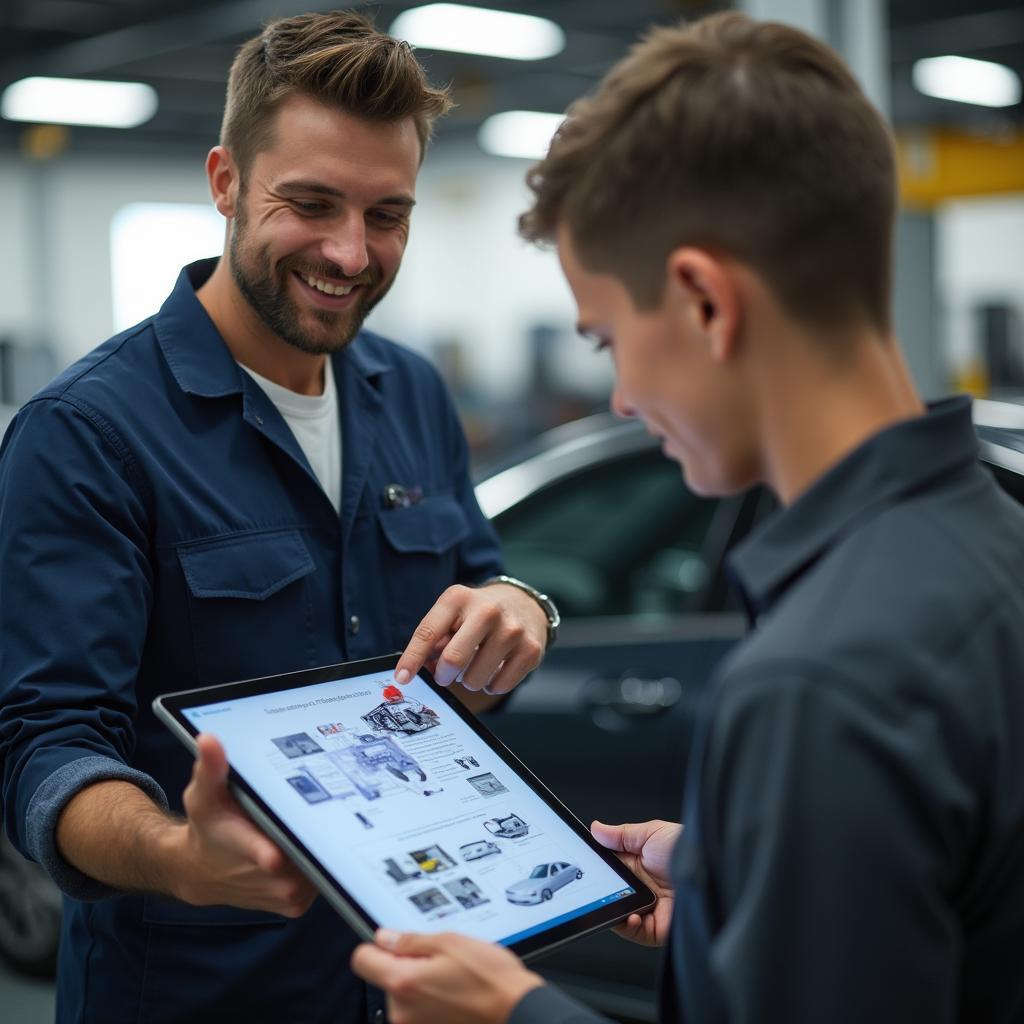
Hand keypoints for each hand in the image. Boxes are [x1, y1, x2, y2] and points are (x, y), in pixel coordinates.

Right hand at [171, 733, 316, 916]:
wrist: (203, 870)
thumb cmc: (209, 825)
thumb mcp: (203, 794)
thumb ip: (210, 768)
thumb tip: (209, 740)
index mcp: (243, 847)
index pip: (260, 853)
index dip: (269, 853)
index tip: (276, 854)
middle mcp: (266, 877)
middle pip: (304, 853)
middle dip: (316, 831)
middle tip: (334, 806)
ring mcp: (285, 893)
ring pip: (317, 866)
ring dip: (323, 845)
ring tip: (327, 818)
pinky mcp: (296, 903)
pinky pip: (320, 879)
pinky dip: (323, 861)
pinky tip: (322, 839)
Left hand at [351, 929, 543, 1023]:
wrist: (517, 1011)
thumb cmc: (490, 979)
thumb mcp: (450, 942)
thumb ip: (410, 940)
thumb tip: (385, 938)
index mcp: (403, 983)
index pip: (361, 960)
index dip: (377, 946)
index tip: (394, 943)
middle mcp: (402, 1012)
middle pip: (386, 977)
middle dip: (408, 964)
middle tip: (441, 960)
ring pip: (404, 993)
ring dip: (422, 982)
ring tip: (454, 978)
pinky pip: (418, 1010)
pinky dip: (431, 1000)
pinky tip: (455, 994)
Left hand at [395, 583, 546, 694]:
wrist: (524, 604)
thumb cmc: (479, 614)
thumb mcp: (453, 614)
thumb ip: (433, 640)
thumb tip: (414, 670)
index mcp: (459, 598)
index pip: (428, 632)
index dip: (412, 659)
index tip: (401, 678)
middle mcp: (487, 611)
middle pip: (453, 659)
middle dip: (443, 676)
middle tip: (446, 675)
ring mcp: (512, 630)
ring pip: (475, 679)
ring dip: (469, 680)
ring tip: (476, 664)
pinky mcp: (531, 649)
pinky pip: (498, 687)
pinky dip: (491, 685)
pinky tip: (495, 668)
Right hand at [591, 819, 679, 945]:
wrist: (715, 873)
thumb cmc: (690, 848)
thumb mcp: (652, 833)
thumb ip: (622, 835)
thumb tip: (597, 830)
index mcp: (640, 862)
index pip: (611, 867)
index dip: (598, 867)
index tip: (587, 864)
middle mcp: (644, 886)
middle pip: (612, 891)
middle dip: (602, 888)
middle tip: (595, 883)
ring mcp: (650, 907)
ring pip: (620, 912)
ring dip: (613, 908)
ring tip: (610, 899)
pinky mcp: (657, 927)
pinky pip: (635, 931)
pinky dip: (627, 926)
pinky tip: (629, 915)